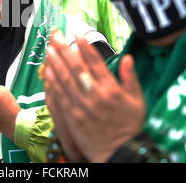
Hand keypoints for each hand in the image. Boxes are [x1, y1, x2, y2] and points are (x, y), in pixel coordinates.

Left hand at [43, 29, 145, 162]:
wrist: (120, 152)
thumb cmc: (130, 126)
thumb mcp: (138, 101)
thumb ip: (131, 78)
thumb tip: (127, 57)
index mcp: (112, 89)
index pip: (95, 63)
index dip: (85, 47)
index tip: (76, 34)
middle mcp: (95, 95)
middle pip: (77, 67)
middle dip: (65, 49)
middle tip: (56, 35)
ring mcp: (82, 106)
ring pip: (66, 80)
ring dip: (56, 62)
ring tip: (49, 48)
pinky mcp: (72, 117)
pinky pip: (60, 97)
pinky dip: (53, 83)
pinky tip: (47, 71)